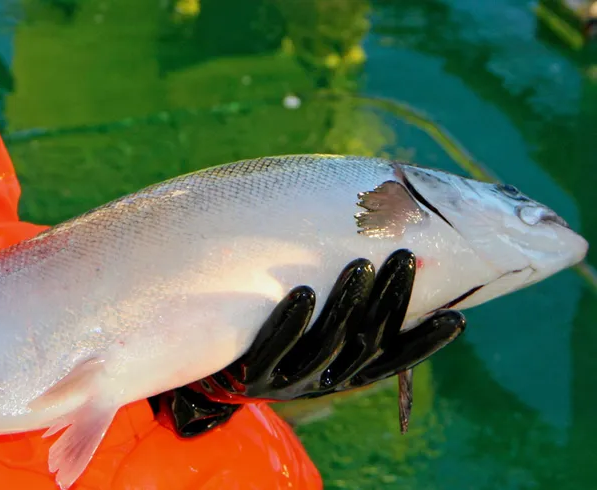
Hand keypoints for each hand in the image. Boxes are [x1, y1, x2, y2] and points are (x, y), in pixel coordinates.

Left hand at [148, 249, 465, 437]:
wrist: (219, 362)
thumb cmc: (284, 327)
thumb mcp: (322, 316)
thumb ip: (355, 292)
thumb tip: (395, 230)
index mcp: (348, 370)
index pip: (395, 357)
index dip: (426, 343)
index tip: (457, 318)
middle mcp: (324, 378)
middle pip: (364, 342)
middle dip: (388, 300)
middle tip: (405, 255)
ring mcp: (288, 377)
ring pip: (324, 345)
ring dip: (345, 305)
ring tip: (360, 264)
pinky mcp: (251, 372)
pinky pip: (272, 347)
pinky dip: (290, 321)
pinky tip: (303, 291)